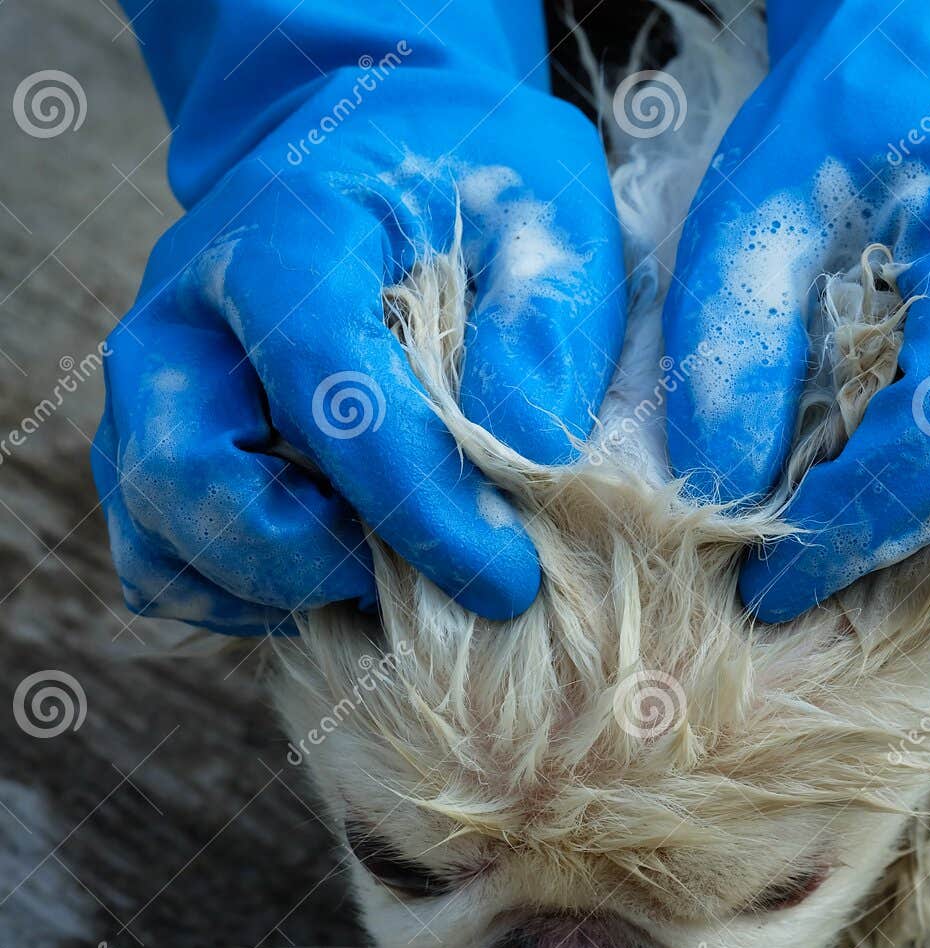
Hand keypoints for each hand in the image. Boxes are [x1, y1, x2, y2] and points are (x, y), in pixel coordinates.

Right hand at [97, 65, 623, 632]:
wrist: (392, 142)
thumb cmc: (478, 182)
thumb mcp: (546, 222)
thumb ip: (541, 335)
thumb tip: (525, 469)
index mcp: (286, 235)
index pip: (329, 395)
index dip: (419, 506)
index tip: (506, 578)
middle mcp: (186, 310)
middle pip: (190, 476)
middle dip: (314, 559)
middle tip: (429, 576)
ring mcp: (156, 381)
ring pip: (160, 533)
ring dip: (277, 586)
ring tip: (393, 571)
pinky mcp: (154, 438)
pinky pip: (161, 560)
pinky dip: (245, 595)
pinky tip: (344, 567)